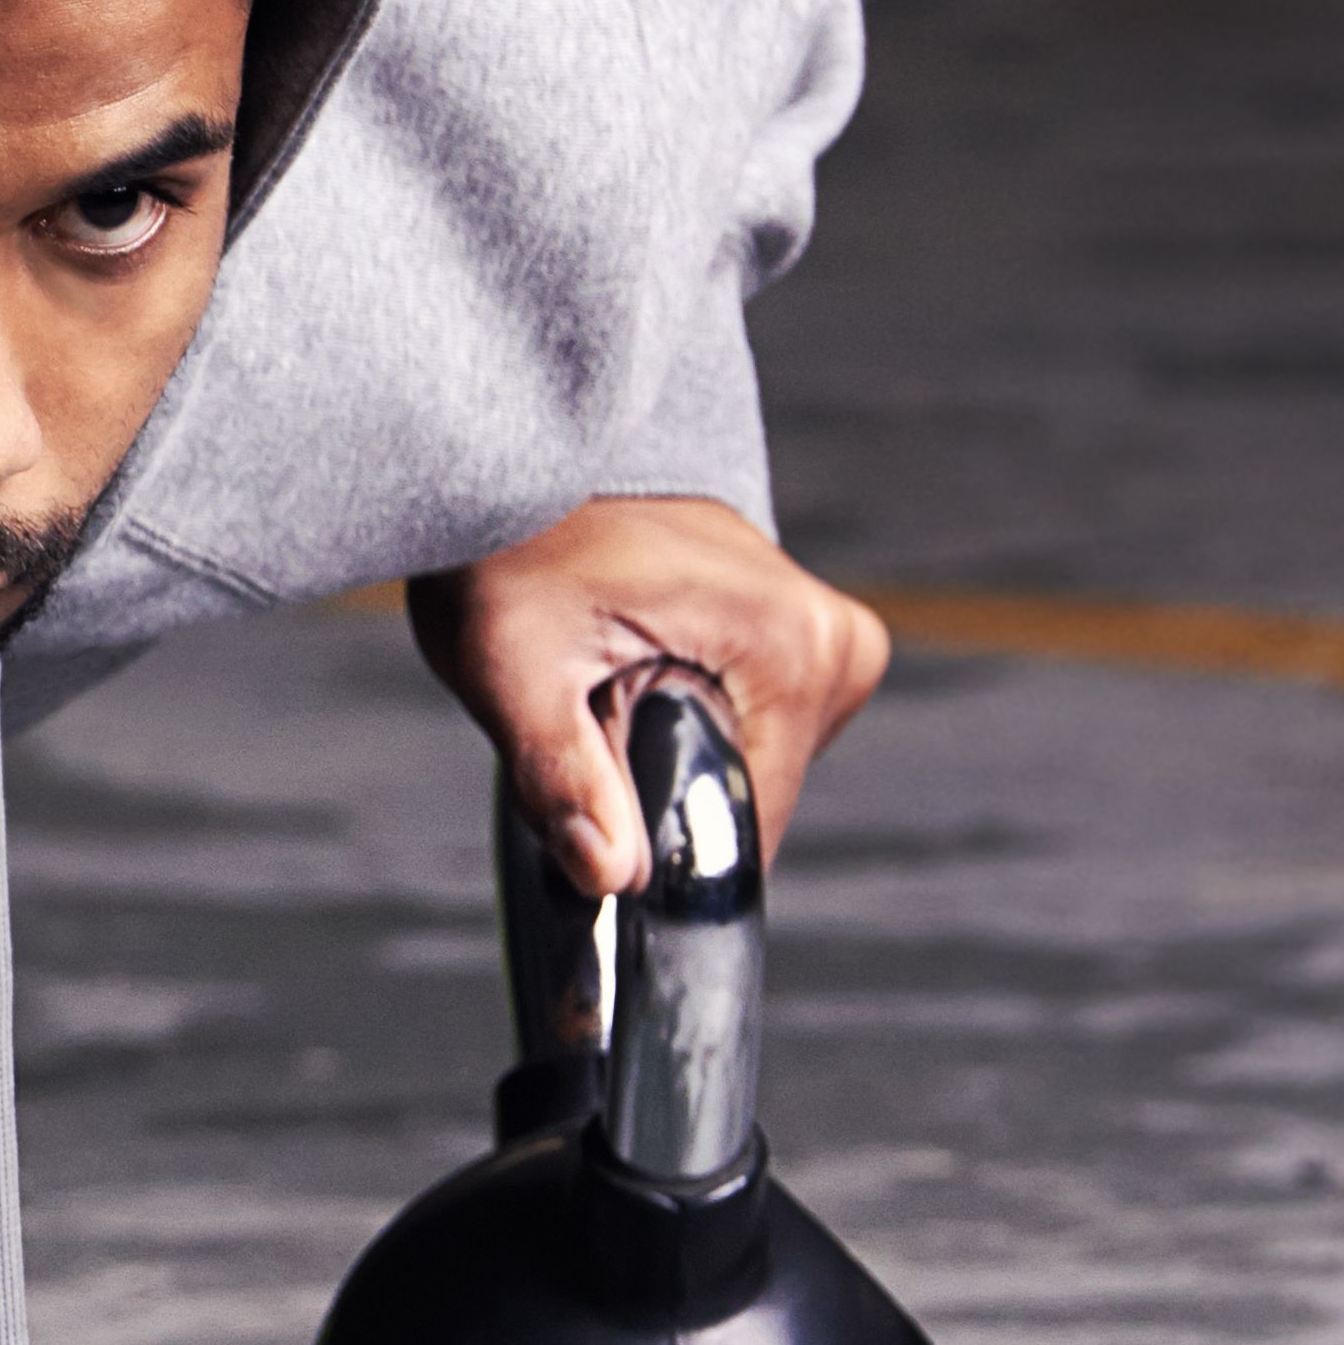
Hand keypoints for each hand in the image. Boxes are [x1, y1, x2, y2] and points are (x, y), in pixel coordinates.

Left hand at [407, 495, 892, 898]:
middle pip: (750, 791)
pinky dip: (685, 718)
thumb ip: (562, 777)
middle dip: (657, 784)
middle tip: (583, 716)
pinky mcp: (802, 630)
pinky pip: (750, 719)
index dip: (663, 844)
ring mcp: (827, 630)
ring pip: (746, 762)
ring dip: (667, 750)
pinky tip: (629, 676)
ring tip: (602, 684)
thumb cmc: (511, 549)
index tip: (594, 820)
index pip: (750, 819)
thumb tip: (609, 877)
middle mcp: (833, 636)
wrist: (520, 467)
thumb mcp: (510, 667)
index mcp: (791, 644)